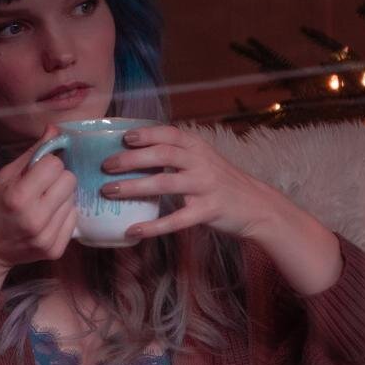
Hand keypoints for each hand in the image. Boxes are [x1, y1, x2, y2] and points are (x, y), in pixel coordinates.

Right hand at [0, 122, 78, 268]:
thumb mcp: (4, 176)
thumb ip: (33, 153)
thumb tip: (56, 130)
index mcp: (18, 197)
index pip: (54, 165)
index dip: (46, 164)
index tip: (36, 171)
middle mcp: (34, 219)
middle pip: (69, 181)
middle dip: (57, 178)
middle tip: (42, 186)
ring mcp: (46, 237)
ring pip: (73, 200)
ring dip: (61, 197)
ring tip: (42, 203)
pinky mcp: (54, 250)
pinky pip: (73, 219)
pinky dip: (63, 214)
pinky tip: (47, 218)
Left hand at [99, 124, 286, 240]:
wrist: (258, 206)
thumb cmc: (223, 183)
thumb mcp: (204, 160)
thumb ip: (178, 155)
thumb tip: (137, 154)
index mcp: (198, 148)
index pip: (170, 133)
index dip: (146, 134)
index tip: (123, 138)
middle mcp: (201, 163)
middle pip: (162, 154)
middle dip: (131, 159)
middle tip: (106, 166)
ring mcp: (205, 187)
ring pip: (164, 184)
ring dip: (134, 187)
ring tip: (109, 192)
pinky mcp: (208, 211)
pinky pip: (176, 219)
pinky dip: (152, 226)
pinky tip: (132, 230)